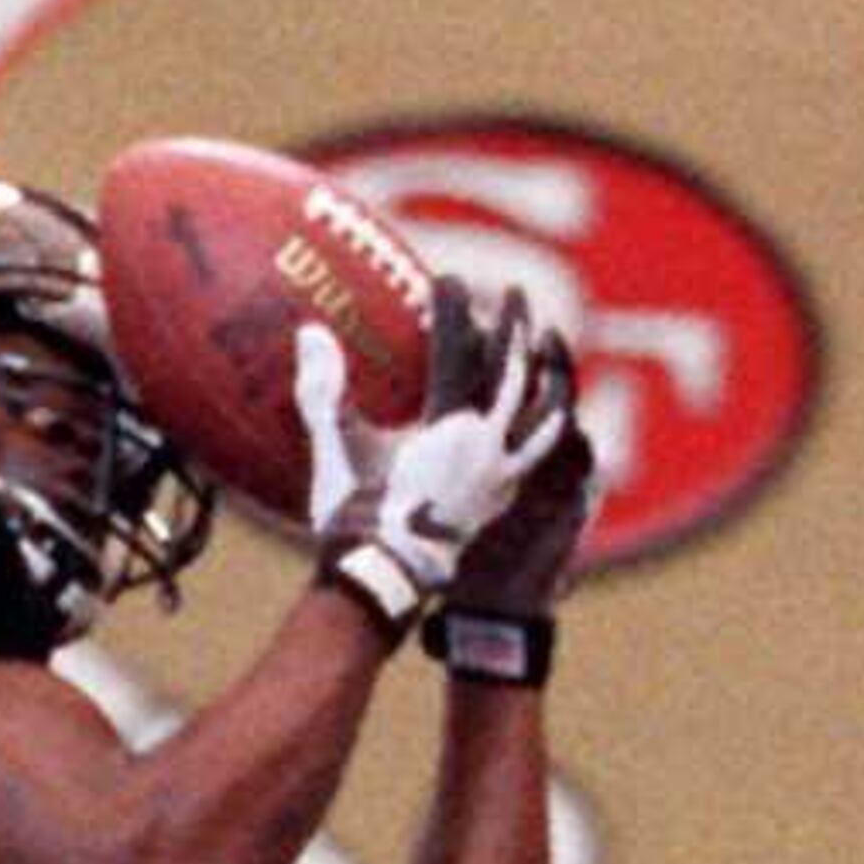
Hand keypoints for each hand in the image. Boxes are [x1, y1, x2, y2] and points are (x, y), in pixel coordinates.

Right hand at [300, 282, 576, 629]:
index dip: (452, 311)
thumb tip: (309, 332)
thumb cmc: (357, 518)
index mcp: (452, 425)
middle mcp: (488, 446)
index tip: (446, 281)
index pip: (457, 352)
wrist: (385, 582)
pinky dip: (542, 431)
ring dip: (547, 379)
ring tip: (554, 354)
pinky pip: (534, 457)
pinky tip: (542, 425)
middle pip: (512, 373)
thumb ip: (325, 390)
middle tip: (515, 295)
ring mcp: (500, 477)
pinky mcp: (500, 503)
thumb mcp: (337, 450)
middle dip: (514, 329)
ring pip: (540, 416)